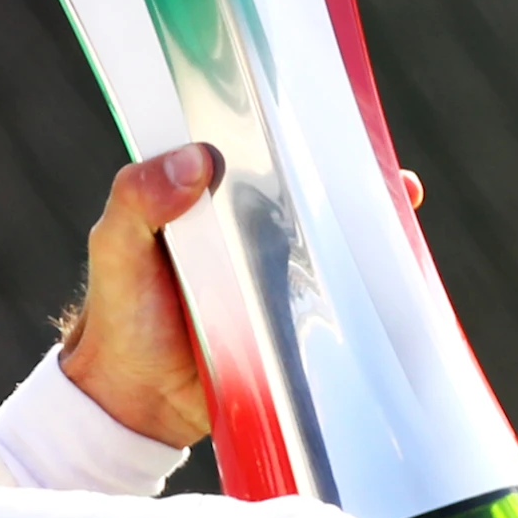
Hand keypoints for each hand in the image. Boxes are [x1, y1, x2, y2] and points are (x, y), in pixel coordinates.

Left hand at [59, 150, 426, 446]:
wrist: (139, 403)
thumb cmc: (121, 316)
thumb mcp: (115, 247)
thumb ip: (138, 198)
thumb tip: (196, 159)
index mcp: (205, 197)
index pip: (254, 147)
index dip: (291, 127)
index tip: (326, 114)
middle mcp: (247, 227)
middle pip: (306, 189)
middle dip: (350, 172)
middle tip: (387, 168)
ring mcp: (275, 272)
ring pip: (329, 237)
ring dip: (368, 222)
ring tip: (402, 204)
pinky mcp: (292, 317)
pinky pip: (333, 293)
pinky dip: (364, 280)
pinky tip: (396, 270)